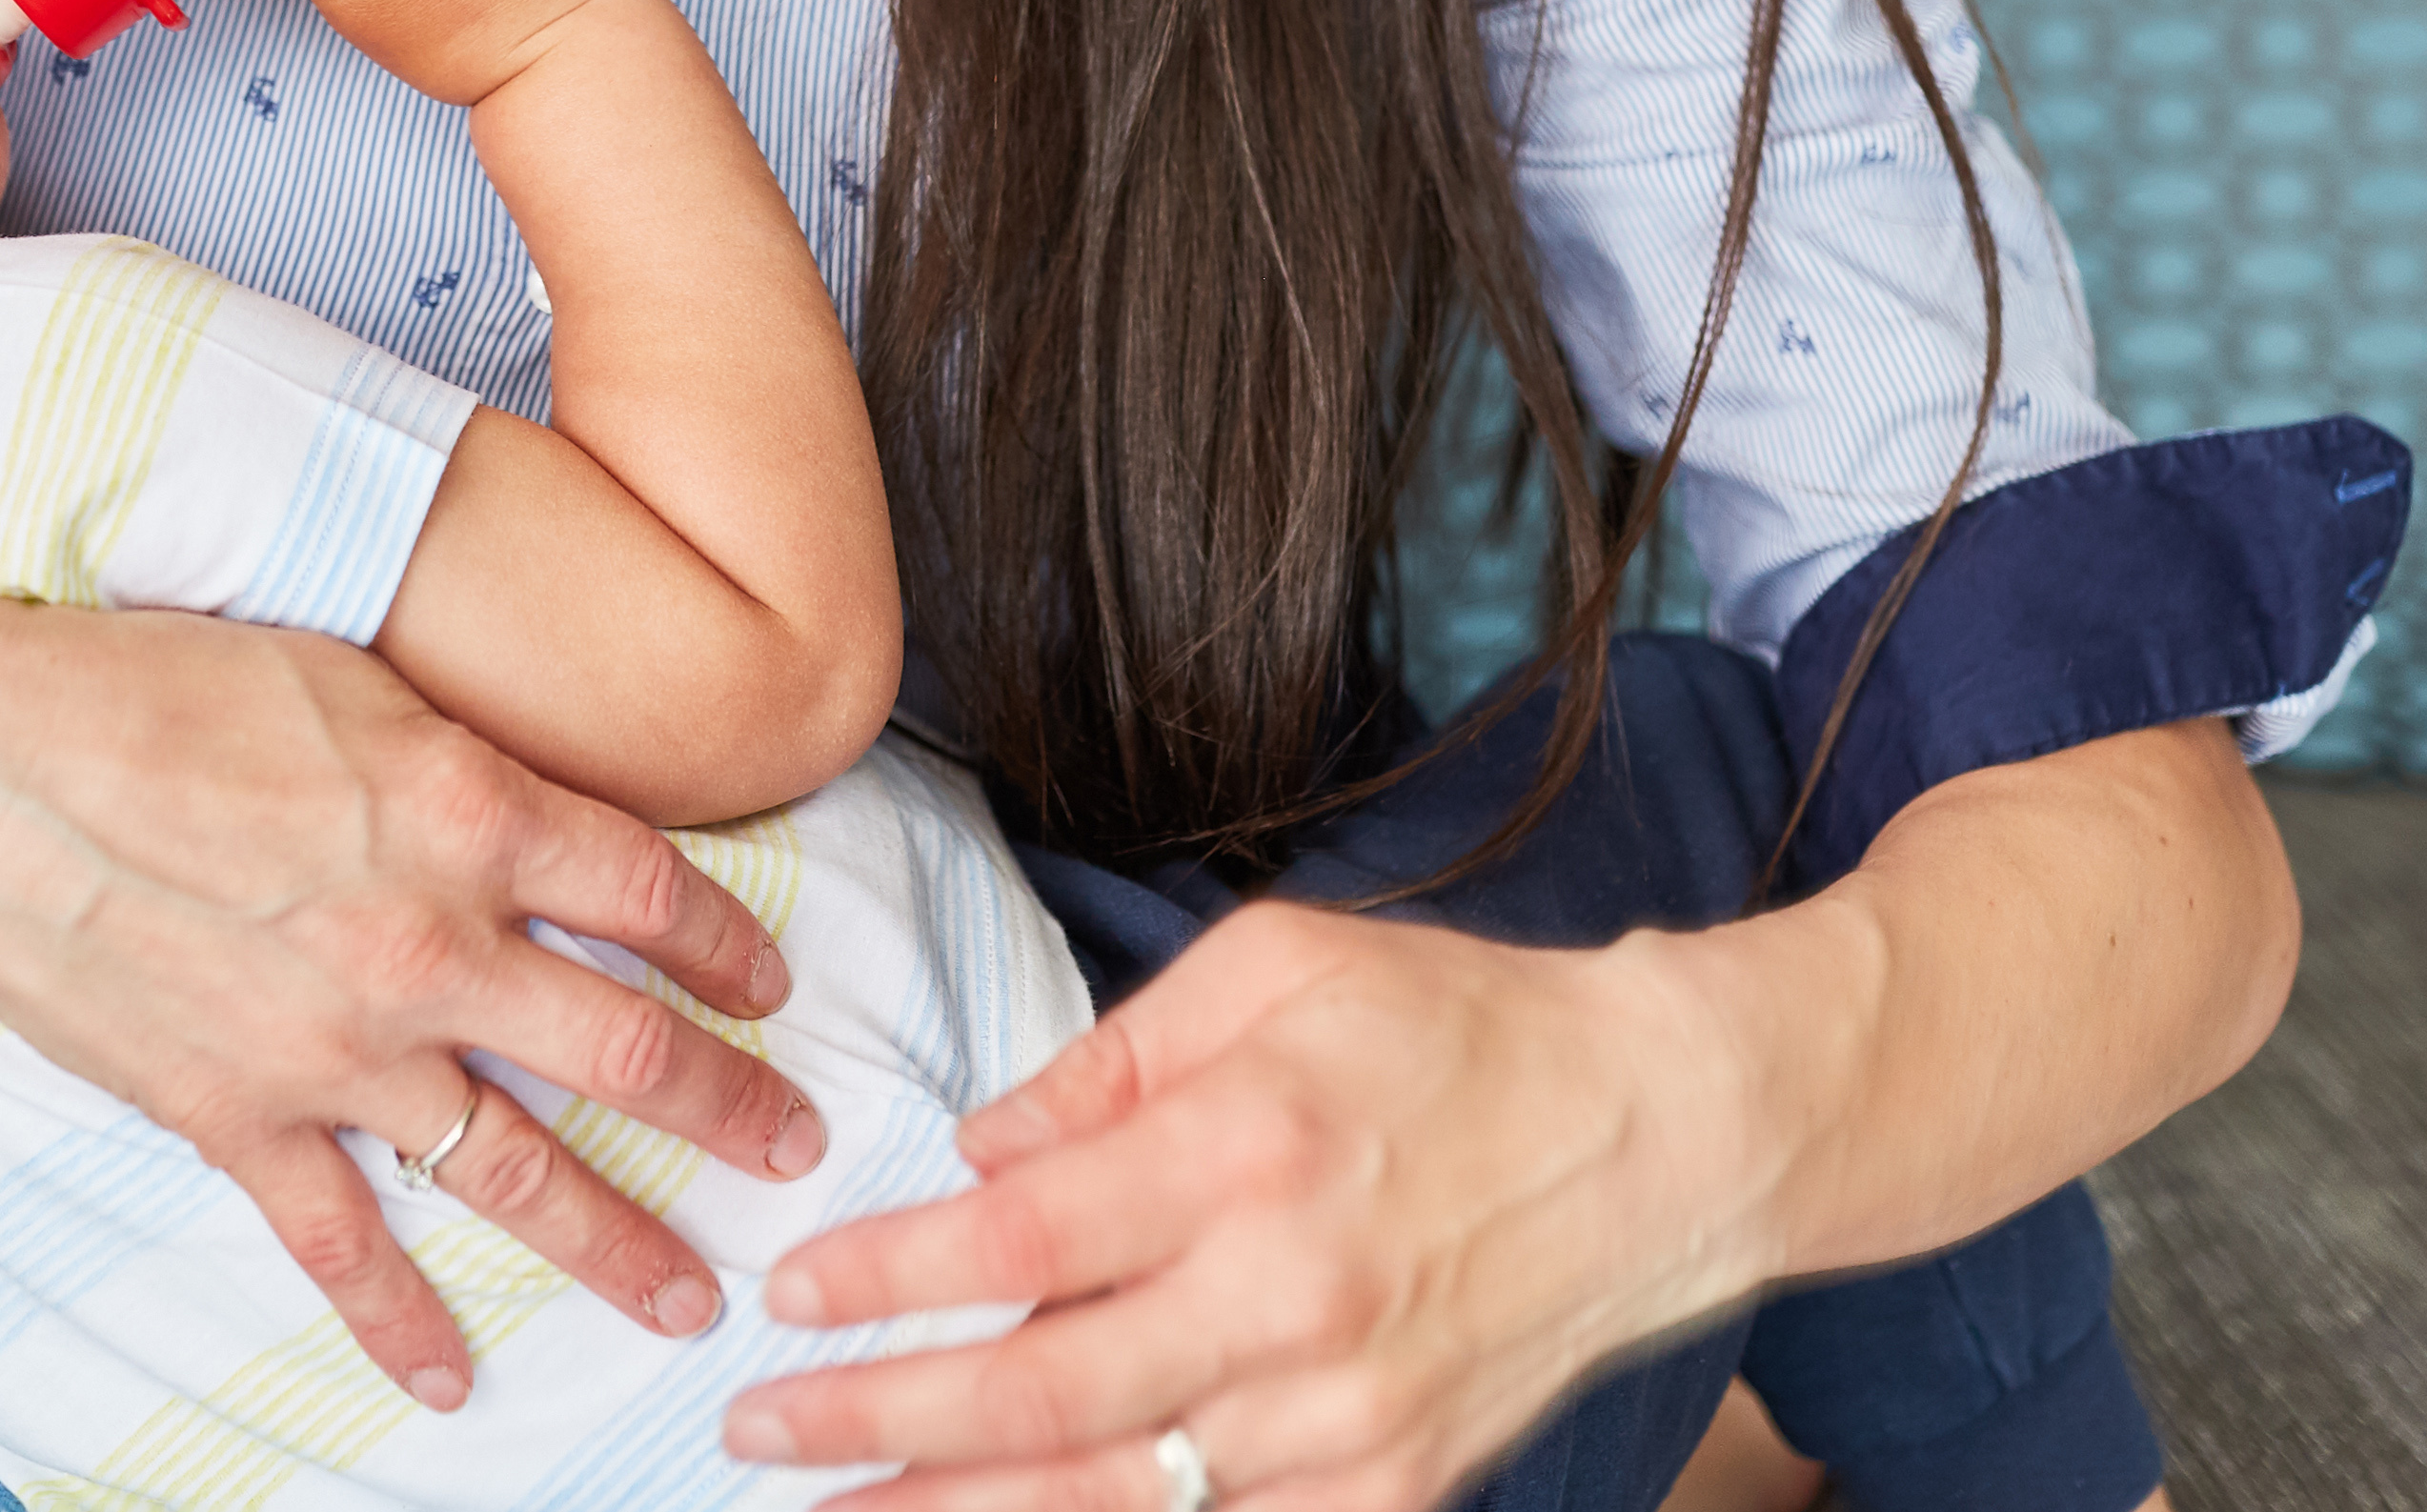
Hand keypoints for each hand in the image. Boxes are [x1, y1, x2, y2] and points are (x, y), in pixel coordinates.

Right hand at [0, 601, 835, 1409]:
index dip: (734, 948)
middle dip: (732, 1111)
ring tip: (688, 1294)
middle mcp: (435, 942)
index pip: (655, 895)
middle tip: (796, 1149)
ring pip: (522, 1171)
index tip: (775, 988)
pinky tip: (450, 1381)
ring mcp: (342, 1049)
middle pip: (630, 1050)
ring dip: (619, 1241)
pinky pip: (346, 1246)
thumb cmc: (148, 685)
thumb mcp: (342, 671)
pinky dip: (400, 1324)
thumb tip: (523, 800)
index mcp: (472, 809)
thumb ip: (450, 755)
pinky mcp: (241, 1119)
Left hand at [717, 903, 1772, 1506]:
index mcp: (1246, 1152)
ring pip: (1114, 1492)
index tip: (788, 1298)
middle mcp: (1288, 1300)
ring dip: (962, 1507)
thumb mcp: (1277, 968)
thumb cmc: (1461, 1030)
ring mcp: (1345, 1414)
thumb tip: (981, 1146)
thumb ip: (1110, 1060)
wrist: (1669, 1135)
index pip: (1018, 1239)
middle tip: (756, 1434)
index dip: (889, 1280)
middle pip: (1039, 1394)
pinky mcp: (1393, 1484)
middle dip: (877, 1423)